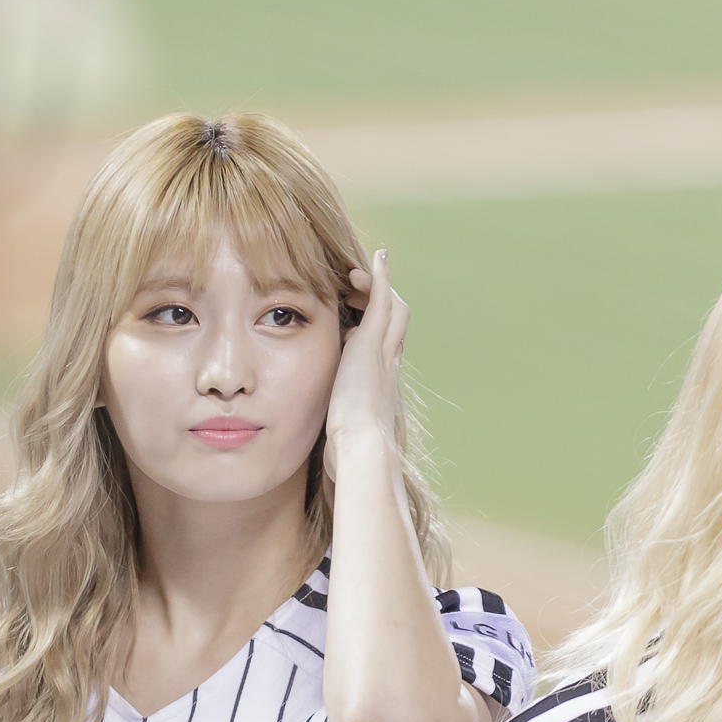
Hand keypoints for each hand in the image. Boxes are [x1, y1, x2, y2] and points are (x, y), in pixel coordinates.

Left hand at [324, 247, 408, 481]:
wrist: (363, 450)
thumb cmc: (349, 456)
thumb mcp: (341, 441)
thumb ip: (337, 436)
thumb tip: (327, 462)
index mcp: (379, 388)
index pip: (383, 352)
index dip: (373, 335)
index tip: (355, 327)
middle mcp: (388, 367)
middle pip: (394, 325)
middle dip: (380, 305)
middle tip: (359, 292)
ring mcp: (383, 353)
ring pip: (391, 309)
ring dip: (377, 289)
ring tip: (355, 278)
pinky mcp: (372, 342)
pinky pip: (381, 299)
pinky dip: (379, 278)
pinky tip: (375, 260)